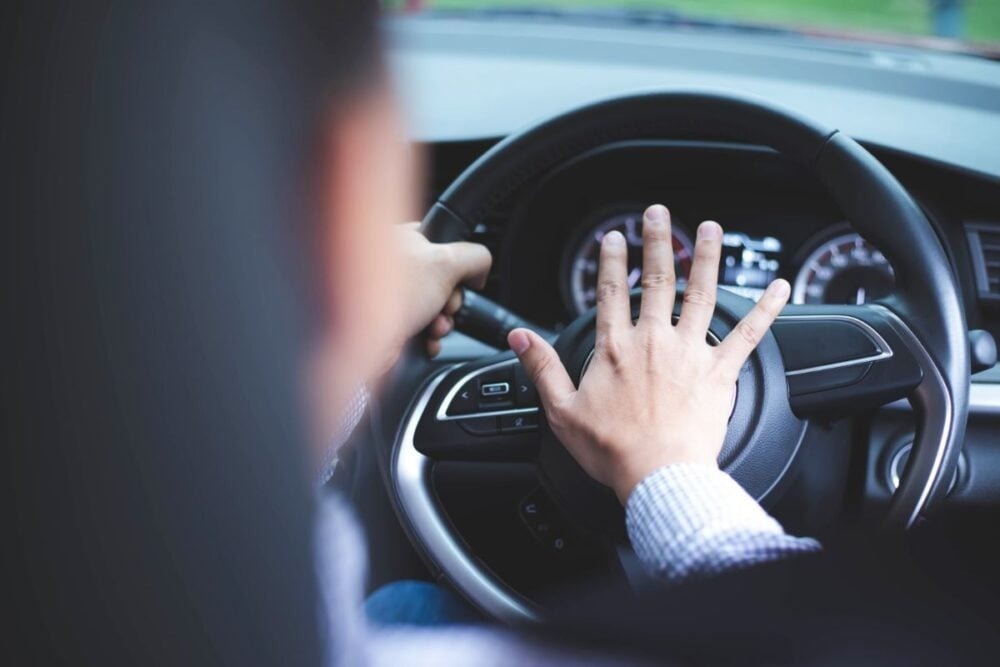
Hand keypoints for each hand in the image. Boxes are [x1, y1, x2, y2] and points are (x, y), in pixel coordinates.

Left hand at [388, 223, 491, 363]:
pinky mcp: (384, 321)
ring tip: (434, 326)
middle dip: (450, 299)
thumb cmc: (390, 296)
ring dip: (441, 321)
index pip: (438, 240)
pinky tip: (426, 340)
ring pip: (430, 305)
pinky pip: (417, 327)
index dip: (455, 261)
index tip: (458, 276)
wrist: (361, 341)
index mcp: (397, 237)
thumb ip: (474, 257)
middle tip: (445, 304)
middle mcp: (388, 263)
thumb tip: (480, 271)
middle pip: (440, 278)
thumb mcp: (446, 262)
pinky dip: (427, 338)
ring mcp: (385, 294)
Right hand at [507, 205, 789, 503]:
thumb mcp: (561, 409)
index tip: (614, 237)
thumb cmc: (613, 450)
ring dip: (705, 257)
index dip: (611, 260)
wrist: (658, 475)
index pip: (611, 292)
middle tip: (658, 213)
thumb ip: (542, 367)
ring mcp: (690, 353)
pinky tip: (781, 287)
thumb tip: (519, 338)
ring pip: (701, 294)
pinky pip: (748, 334)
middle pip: (657, 280)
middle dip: (657, 241)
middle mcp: (654, 342)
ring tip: (709, 229)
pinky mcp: (720, 373)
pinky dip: (767, 309)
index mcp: (616, 349)